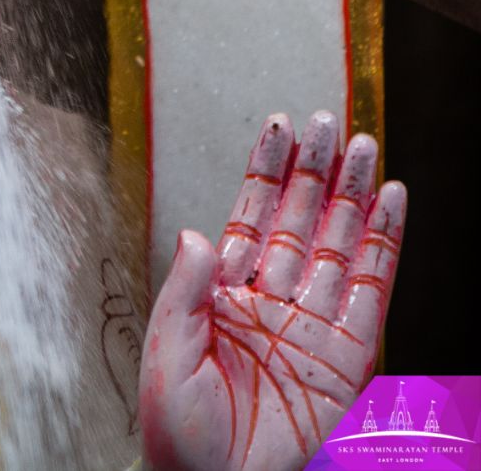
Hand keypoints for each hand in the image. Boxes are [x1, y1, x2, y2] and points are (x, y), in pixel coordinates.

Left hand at [138, 112, 406, 470]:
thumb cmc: (178, 434)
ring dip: (351, 196)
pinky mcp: (347, 357)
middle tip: (329, 123)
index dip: (266, 172)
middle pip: (299, 221)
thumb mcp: (166, 356)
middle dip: (314, 171)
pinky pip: (371, 292)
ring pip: (338, 245)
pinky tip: (390, 205)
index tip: (279, 126)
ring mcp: (311, 325)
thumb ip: (184, 292)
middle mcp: (269, 301)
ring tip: (365, 148)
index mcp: (220, 295)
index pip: (249, 217)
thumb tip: (194, 234)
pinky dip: (383, 246)